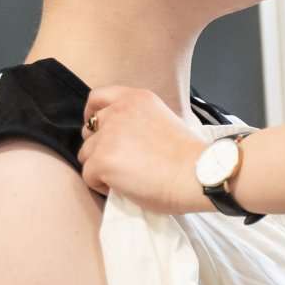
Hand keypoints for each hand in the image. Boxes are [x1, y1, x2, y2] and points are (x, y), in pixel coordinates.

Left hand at [79, 86, 210, 215]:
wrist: (198, 175)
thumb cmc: (190, 158)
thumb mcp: (165, 120)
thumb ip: (139, 121)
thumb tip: (123, 139)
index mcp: (135, 99)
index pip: (98, 97)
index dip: (92, 113)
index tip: (96, 128)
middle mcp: (119, 112)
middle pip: (89, 130)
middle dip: (98, 145)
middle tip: (119, 161)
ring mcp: (108, 135)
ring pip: (85, 154)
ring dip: (100, 167)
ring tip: (126, 178)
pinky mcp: (101, 160)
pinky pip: (88, 176)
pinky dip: (102, 185)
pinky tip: (125, 188)